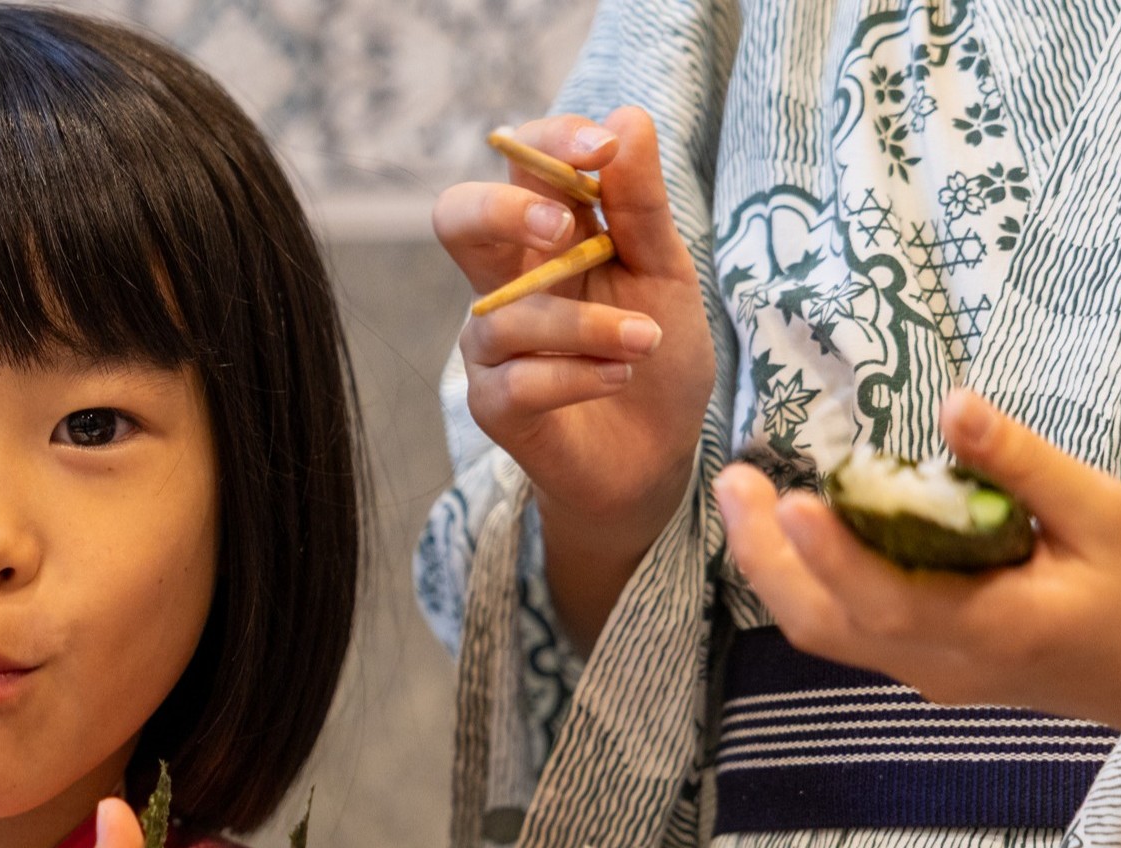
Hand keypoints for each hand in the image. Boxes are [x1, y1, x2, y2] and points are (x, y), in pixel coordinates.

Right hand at [433, 108, 714, 644]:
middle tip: (563, 229)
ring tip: (646, 341)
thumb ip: (641, 204)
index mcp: (545, 236)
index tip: (600, 148)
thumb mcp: (665, 271)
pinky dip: (581, 373)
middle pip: (455, 218)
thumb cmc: (658, 357)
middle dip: (504, 211)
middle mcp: (502, 282)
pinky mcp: (492, 404)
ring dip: (591, 325)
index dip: (548, 144)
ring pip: (509, 314)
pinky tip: (620, 376)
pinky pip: (520, 378)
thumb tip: (626, 118)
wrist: (658, 456)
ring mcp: (489, 344)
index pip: (519, 165)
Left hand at [719, 389, 1120, 747]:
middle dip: (768, 556)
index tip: (791, 499)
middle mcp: (946, 664)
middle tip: (734, 480)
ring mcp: (931, 674)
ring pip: (829, 633)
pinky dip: (814, 582)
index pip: (889, 602)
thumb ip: (1022, 466)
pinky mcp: (931, 667)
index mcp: (996, 630)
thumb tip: (950, 403)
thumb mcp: (1106, 514)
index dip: (833, 556)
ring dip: (779, 569)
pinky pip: (852, 630)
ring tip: (749, 497)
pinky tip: (800, 530)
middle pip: (827, 625)